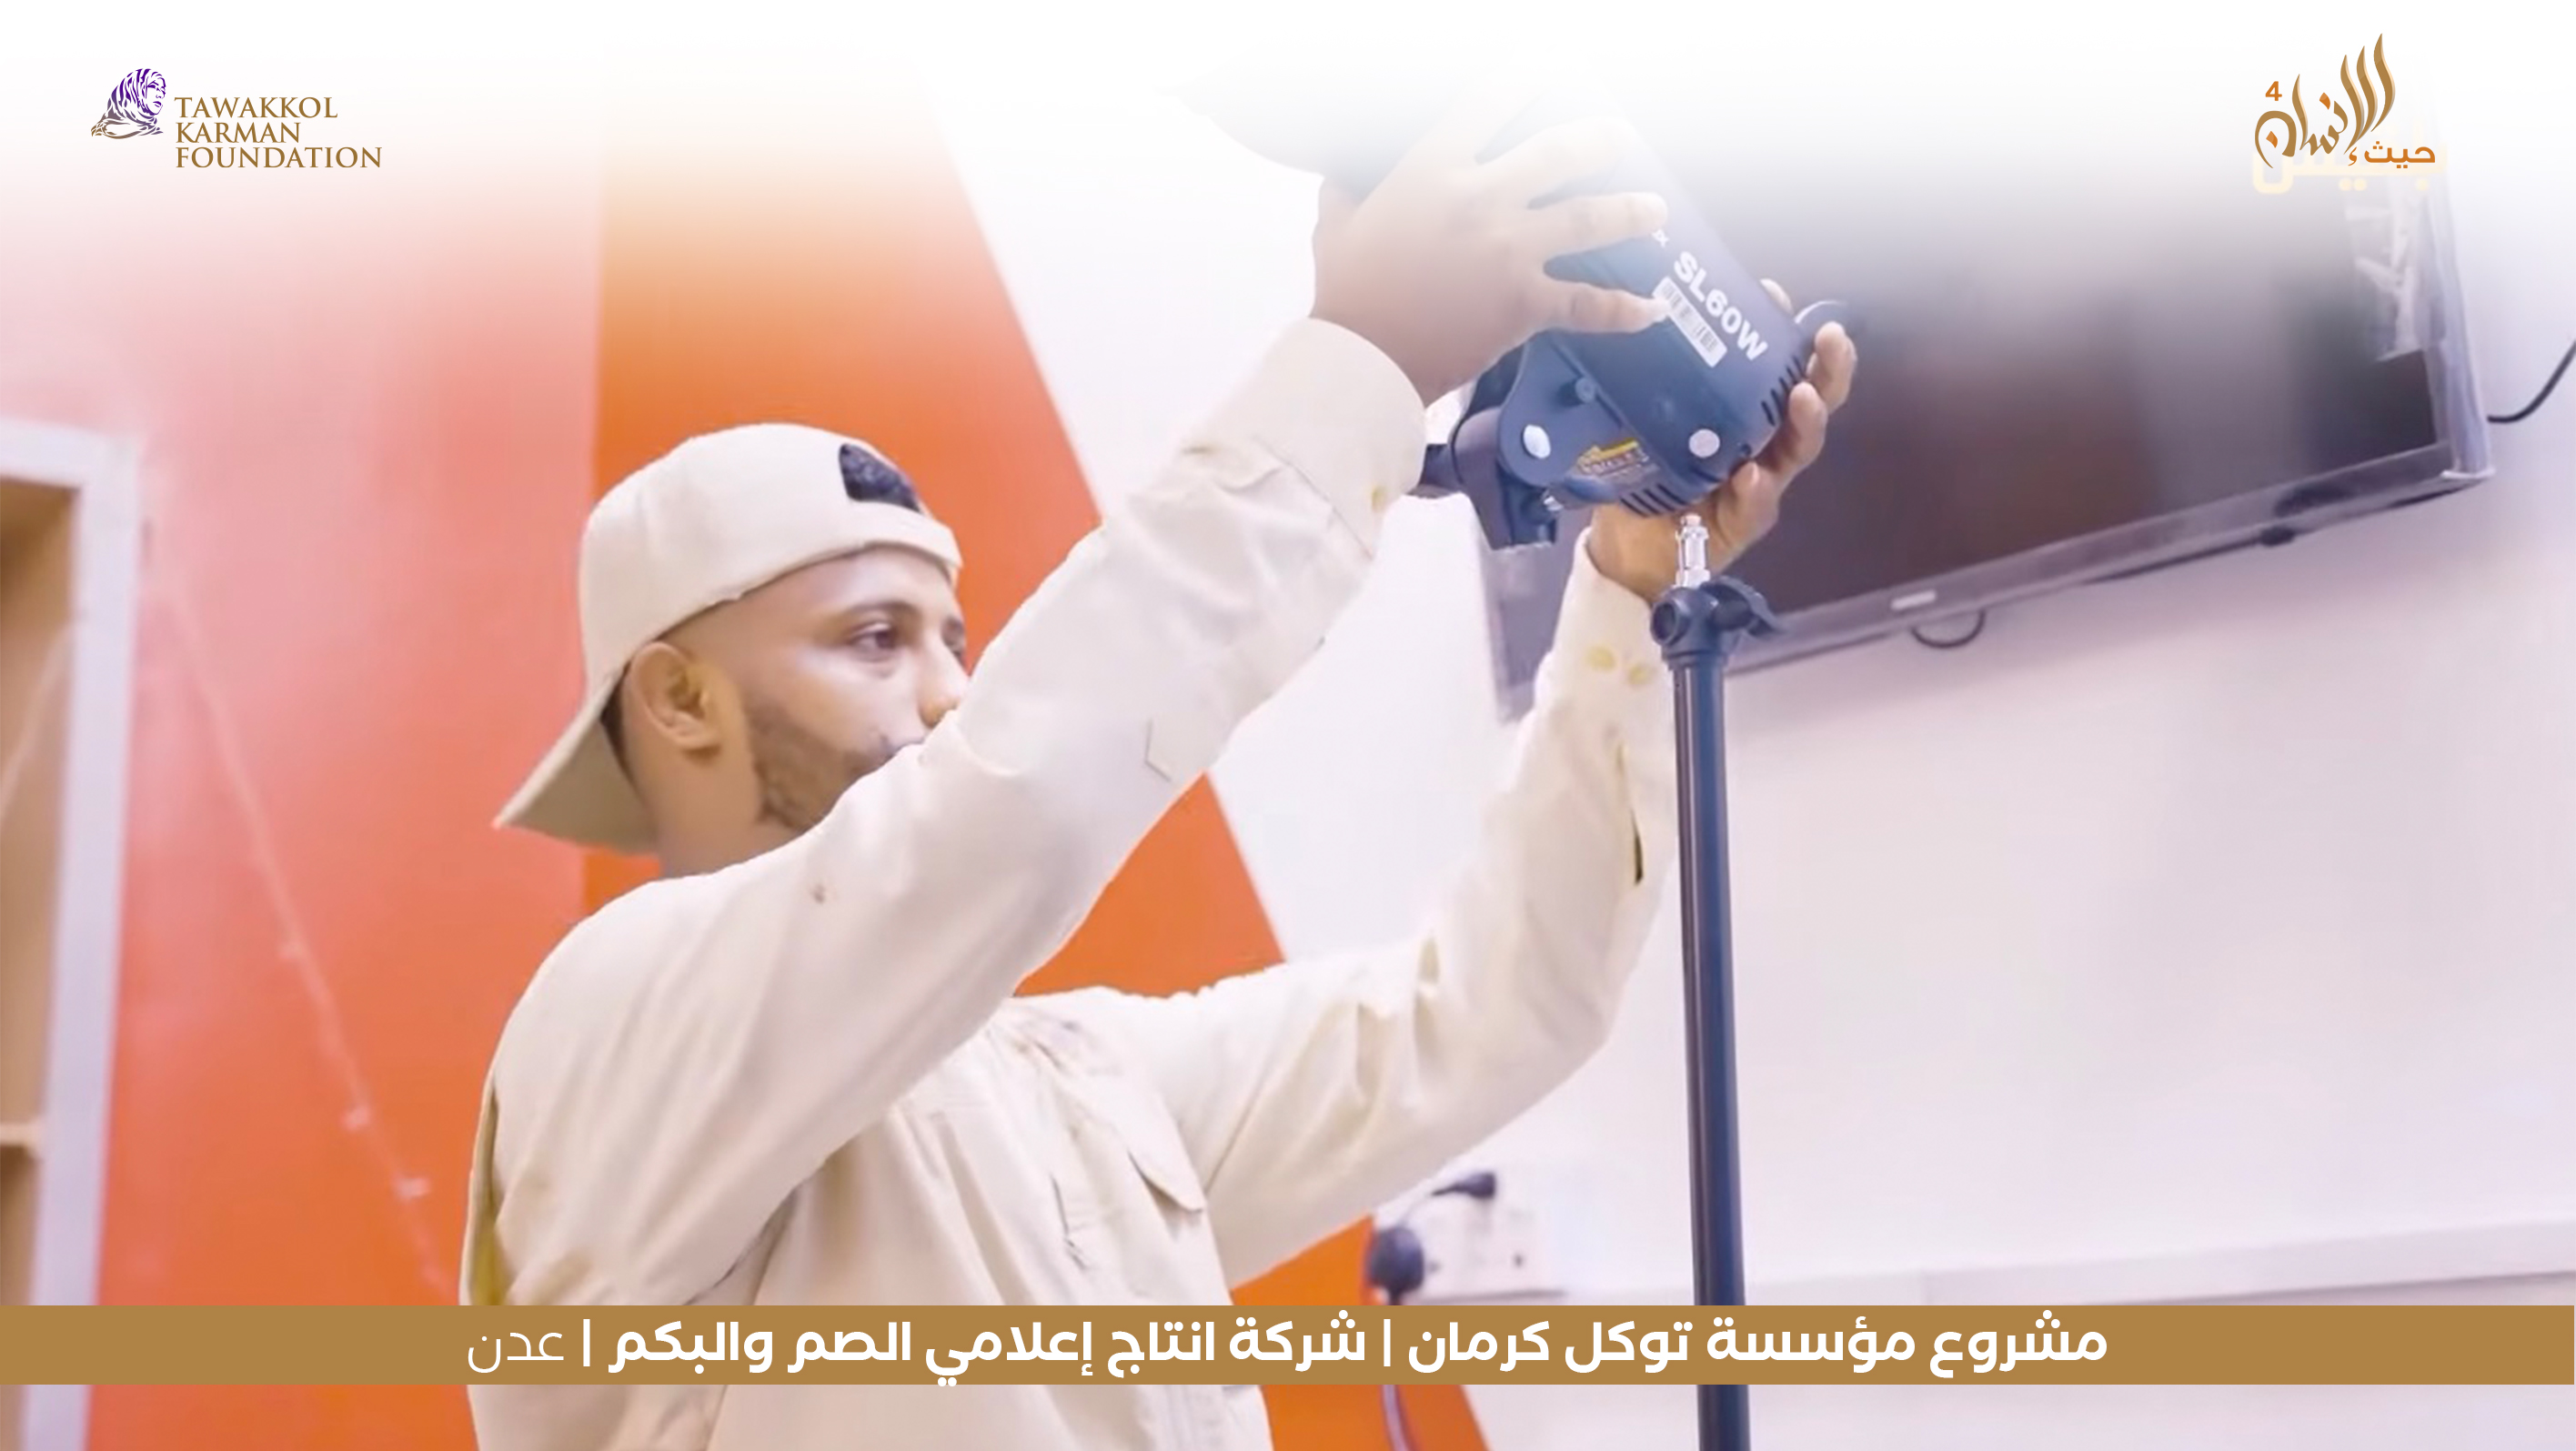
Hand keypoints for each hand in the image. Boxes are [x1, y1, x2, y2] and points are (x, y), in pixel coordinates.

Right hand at [1308, 79, 1669, 404]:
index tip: (1548, 62)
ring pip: (1588, 219)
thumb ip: (1348, 191)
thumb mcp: (1336, 225)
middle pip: (1561, 152)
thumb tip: (1343, 176)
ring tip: (1655, 208)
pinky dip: (1624, 309)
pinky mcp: (1526, 304)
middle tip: (1620, 136)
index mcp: (1433, 169)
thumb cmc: (1347, 292)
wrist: (1364, 360)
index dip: (1525, 75)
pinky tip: (1651, 310)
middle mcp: (1482, 200)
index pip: (1489, 101)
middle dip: (1600, 139)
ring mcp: (1510, 251)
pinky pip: (1588, 305)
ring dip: (1630, 211)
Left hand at [1584, 281, 1857, 601]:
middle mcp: (1761, 444)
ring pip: (1796, 450)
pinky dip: (1755, 490)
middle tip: (1830, 340)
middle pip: (1809, 404)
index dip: (1784, 334)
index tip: (1779, 298)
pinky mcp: (1743, 524)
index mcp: (1743, 414)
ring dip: (1805, 422)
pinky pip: (1756, 505)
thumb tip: (1637, 321)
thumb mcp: (1644, 422)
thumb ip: (1652, 383)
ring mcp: (1758, 484)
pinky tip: (1751, 476)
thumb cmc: (1641, 476)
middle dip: (1828, 371)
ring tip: (1803, 397)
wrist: (1624, 548)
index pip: (1778, 369)